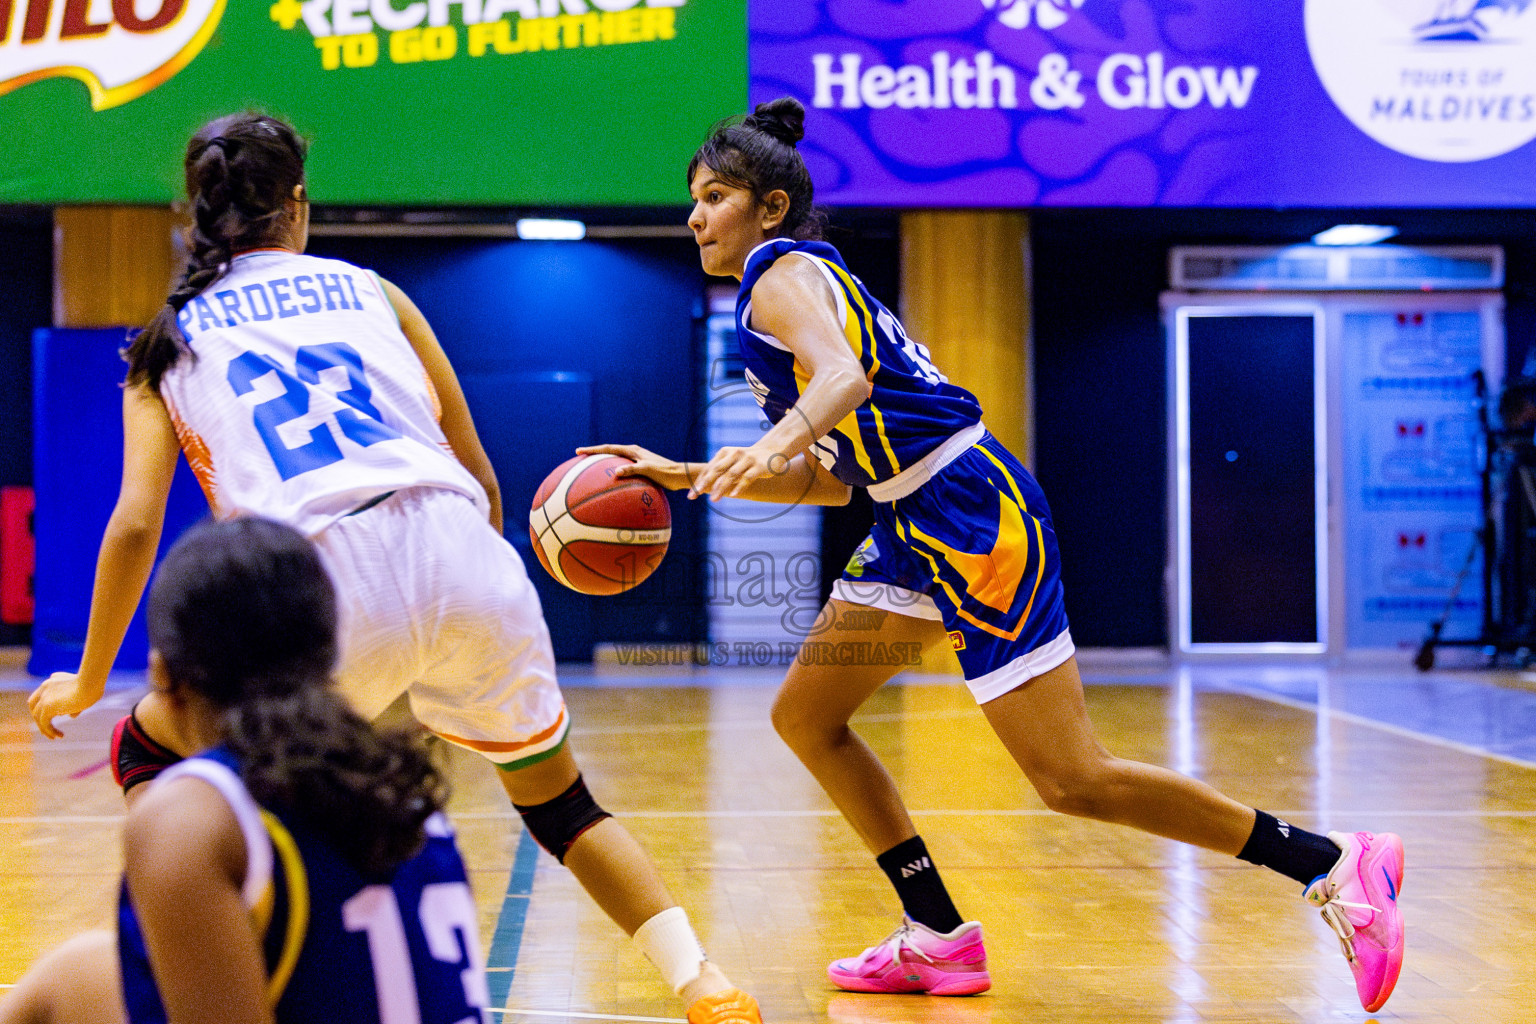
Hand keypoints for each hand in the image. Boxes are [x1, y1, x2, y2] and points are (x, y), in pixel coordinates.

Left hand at [28, 672, 104, 739]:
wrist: (91, 682)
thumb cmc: (94, 686)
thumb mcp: (84, 694)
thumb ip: (75, 703)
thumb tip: (70, 716)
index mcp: (53, 680)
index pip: (43, 694)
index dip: (46, 706)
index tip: (61, 715)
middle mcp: (45, 687)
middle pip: (33, 705)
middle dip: (39, 717)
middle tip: (49, 728)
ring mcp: (44, 696)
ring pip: (37, 715)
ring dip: (44, 728)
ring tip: (55, 736)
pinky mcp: (47, 706)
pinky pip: (43, 722)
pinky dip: (49, 731)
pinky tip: (60, 736)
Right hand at [576, 444, 691, 491]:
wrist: (679, 476)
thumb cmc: (665, 472)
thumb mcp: (648, 470)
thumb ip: (632, 469)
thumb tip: (616, 472)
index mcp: (633, 450)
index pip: (608, 448)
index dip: (593, 450)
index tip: (579, 451)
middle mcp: (633, 453)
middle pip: (609, 452)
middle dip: (594, 454)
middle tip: (580, 458)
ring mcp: (636, 461)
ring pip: (615, 461)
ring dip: (603, 464)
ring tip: (590, 470)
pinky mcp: (639, 470)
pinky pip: (622, 471)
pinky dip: (613, 475)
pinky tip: (609, 485)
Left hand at [689, 445, 784, 500]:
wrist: (772, 451)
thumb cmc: (747, 460)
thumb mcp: (732, 462)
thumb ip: (720, 472)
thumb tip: (702, 487)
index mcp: (724, 452)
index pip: (709, 468)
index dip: (699, 481)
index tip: (691, 495)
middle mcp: (734, 454)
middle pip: (717, 470)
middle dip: (705, 483)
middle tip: (696, 495)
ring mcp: (747, 459)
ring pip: (731, 474)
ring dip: (721, 488)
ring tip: (713, 499)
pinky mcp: (758, 466)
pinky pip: (747, 477)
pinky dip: (739, 487)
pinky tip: (733, 496)